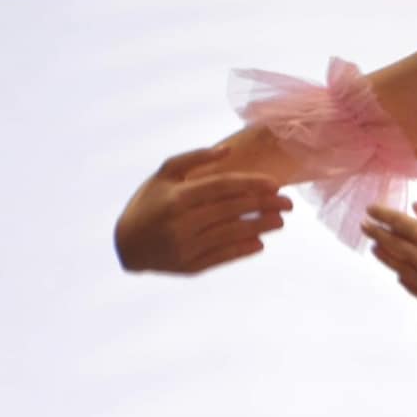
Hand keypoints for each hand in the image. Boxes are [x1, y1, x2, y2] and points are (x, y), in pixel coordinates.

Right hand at [115, 146, 291, 273]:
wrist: (127, 244)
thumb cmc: (149, 202)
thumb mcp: (164, 173)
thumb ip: (194, 158)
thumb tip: (228, 151)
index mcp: (177, 197)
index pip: (222, 187)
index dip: (251, 184)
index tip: (275, 184)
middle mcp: (183, 222)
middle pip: (232, 210)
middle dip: (264, 205)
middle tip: (288, 203)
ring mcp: (187, 246)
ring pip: (232, 234)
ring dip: (260, 228)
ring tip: (280, 222)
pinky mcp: (190, 266)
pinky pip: (223, 256)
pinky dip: (243, 249)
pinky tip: (260, 242)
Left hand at [361, 198, 416, 313]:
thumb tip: (416, 209)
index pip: (397, 223)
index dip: (382, 215)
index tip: (370, 209)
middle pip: (393, 247)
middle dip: (377, 235)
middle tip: (365, 228)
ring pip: (401, 270)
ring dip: (386, 259)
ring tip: (377, 250)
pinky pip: (416, 290)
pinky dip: (404, 281)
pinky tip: (400, 276)